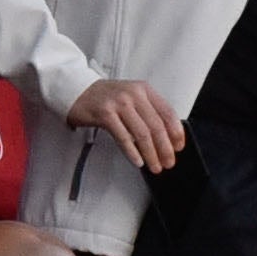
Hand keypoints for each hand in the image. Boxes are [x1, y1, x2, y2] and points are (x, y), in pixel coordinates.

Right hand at [68, 78, 188, 173]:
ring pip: (142, 133)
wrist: (78, 91)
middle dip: (165, 148)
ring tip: (155, 166)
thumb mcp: (131, 97)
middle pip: (156, 125)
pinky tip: (138, 161)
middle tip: (168, 162)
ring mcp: (119, 103)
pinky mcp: (105, 114)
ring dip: (151, 153)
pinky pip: (123, 137)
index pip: (167, 112)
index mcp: (144, 90)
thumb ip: (148, 112)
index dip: (176, 132)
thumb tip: (165, 138)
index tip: (178, 147)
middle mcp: (133, 94)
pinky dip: (132, 152)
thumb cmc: (106, 98)